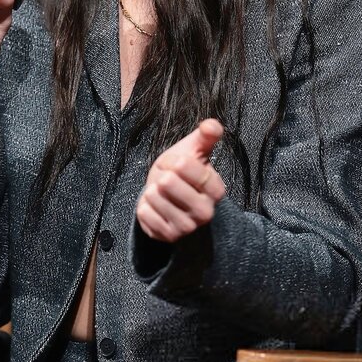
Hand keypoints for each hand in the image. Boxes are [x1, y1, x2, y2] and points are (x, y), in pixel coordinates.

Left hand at [136, 118, 225, 242]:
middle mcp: (206, 212)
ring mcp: (187, 227)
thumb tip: (211, 125)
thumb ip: (206, 136)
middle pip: (168, 182)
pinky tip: (155, 208)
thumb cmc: (183, 174)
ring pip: (154, 197)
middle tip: (168, 181)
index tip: (177, 164)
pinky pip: (145, 213)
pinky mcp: (168, 237)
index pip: (185, 166)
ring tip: (162, 194)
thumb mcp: (195, 151)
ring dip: (152, 191)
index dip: (174, 161)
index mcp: (217, 189)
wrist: (169, 201)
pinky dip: (144, 207)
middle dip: (162, 176)